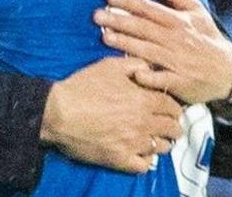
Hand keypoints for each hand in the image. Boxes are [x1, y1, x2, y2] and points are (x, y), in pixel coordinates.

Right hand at [40, 57, 183, 173]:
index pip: (172, 106)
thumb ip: (135, 64)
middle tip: (165, 123)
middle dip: (172, 124)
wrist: (58, 112)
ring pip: (161, 147)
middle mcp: (143, 123)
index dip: (173, 106)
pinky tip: (139, 152)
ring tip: (153, 137)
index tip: (169, 107)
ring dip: (160, 141)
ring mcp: (133, 144)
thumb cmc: (81, 87)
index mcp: (143, 100)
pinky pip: (144, 166)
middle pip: (172, 128)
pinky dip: (145, 159)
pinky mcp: (120, 159)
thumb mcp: (109, 66)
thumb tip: (150, 67)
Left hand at [95, 0, 231, 105]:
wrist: (229, 71)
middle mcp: (176, 39)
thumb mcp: (197, 12)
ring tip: (105, 37)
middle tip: (97, 16)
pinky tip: (132, 73)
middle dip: (119, 20)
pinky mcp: (180, 82)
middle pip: (144, 28)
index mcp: (179, 21)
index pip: (150, 8)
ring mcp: (178, 61)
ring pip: (148, 50)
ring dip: (126, 44)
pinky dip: (148, 77)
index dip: (129, 1)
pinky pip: (162, 79)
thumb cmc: (208, 38)